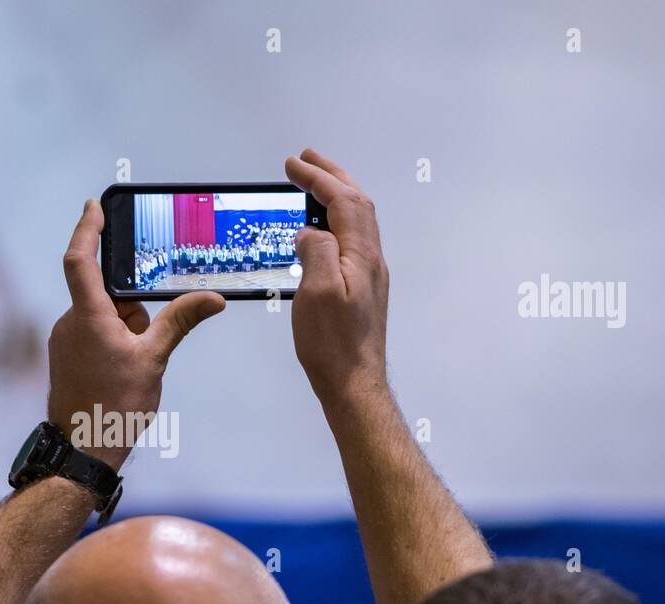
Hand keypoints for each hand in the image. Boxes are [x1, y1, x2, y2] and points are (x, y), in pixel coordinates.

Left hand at [48, 200, 224, 469]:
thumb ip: (180, 321)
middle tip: (147, 344)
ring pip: (103, 319)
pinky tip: (122, 375)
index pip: (81, 260)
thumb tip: (212, 298)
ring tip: (133, 369)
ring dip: (125, 332)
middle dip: (134, 312)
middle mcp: (70, 324)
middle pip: (107, 297)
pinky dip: (113, 345)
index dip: (87, 229)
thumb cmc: (114, 408)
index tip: (94, 207)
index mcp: (89, 317)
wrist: (84, 450)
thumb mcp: (154, 360)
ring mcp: (65, 342)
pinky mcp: (66, 358)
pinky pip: (94, 336)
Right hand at [285, 149, 389, 405]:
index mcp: (361, 255)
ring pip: (357, 221)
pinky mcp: (363, 290)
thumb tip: (309, 231)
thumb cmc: (334, 346)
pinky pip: (351, 240)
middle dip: (331, 176)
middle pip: (356, 203)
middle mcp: (371, 260)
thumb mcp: (317, 293)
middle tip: (306, 159)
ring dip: (336, 196)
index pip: (342, 200)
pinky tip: (320, 231)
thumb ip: (315, 252)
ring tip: (314, 184)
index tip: (293, 164)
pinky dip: (336, 221)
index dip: (318, 177)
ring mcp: (370, 275)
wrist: (354, 384)